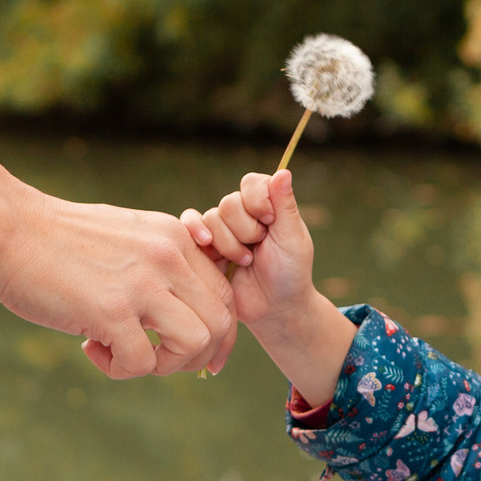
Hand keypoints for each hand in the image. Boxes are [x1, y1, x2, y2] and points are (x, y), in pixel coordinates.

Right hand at [0, 141, 236, 377]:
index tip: (200, 358)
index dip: (220, 336)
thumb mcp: (127, 237)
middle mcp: (168, 257)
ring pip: (195, 343)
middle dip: (195, 357)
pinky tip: (91, 348)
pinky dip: (120, 368)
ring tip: (125, 355)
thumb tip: (178, 308)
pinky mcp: (111, 309)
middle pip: (220, 323)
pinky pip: (142, 361)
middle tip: (154, 358)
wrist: (7, 226)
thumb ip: (160, 264)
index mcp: (176, 239)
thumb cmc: (57, 238)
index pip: (226, 296)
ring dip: (164, 365)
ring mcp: (142, 283)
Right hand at [189, 169, 357, 404]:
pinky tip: (206, 243)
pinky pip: (188, 226)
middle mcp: (243, 213)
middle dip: (246, 230)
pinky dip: (194, 230)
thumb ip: (285, 205)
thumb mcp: (293, 238)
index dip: (258, 201)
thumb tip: (284, 171)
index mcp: (267, 204)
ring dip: (230, 243)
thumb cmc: (290, 273)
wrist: (273, 309)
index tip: (270, 221)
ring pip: (211, 218)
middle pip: (229, 203)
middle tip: (259, 248)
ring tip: (246, 261)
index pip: (252, 183)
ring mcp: (221, 229)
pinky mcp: (204, 246)